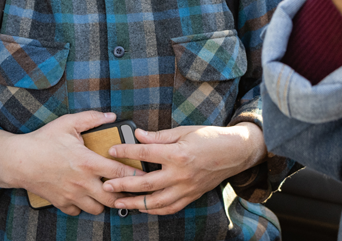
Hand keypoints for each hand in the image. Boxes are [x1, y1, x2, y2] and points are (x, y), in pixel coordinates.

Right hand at [0, 111, 145, 215]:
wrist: (18, 160)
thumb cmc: (43, 140)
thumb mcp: (67, 123)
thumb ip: (91, 118)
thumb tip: (111, 116)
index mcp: (88, 162)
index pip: (120, 172)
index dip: (136, 175)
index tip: (144, 174)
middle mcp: (83, 182)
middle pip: (113, 198)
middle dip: (123, 194)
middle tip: (128, 187)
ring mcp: (72, 195)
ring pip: (98, 209)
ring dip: (104, 201)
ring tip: (106, 192)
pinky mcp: (61, 202)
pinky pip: (78, 211)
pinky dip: (83, 206)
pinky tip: (84, 195)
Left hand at [102, 123, 265, 214]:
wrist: (234, 153)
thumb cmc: (209, 138)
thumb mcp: (184, 131)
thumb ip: (159, 136)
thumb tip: (138, 135)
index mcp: (178, 154)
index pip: (145, 153)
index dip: (126, 151)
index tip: (112, 150)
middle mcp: (180, 174)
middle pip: (145, 183)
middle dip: (123, 185)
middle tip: (106, 186)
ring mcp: (186, 188)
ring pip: (155, 201)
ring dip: (135, 203)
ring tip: (118, 202)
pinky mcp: (191, 196)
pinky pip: (169, 208)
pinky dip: (154, 210)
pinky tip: (142, 208)